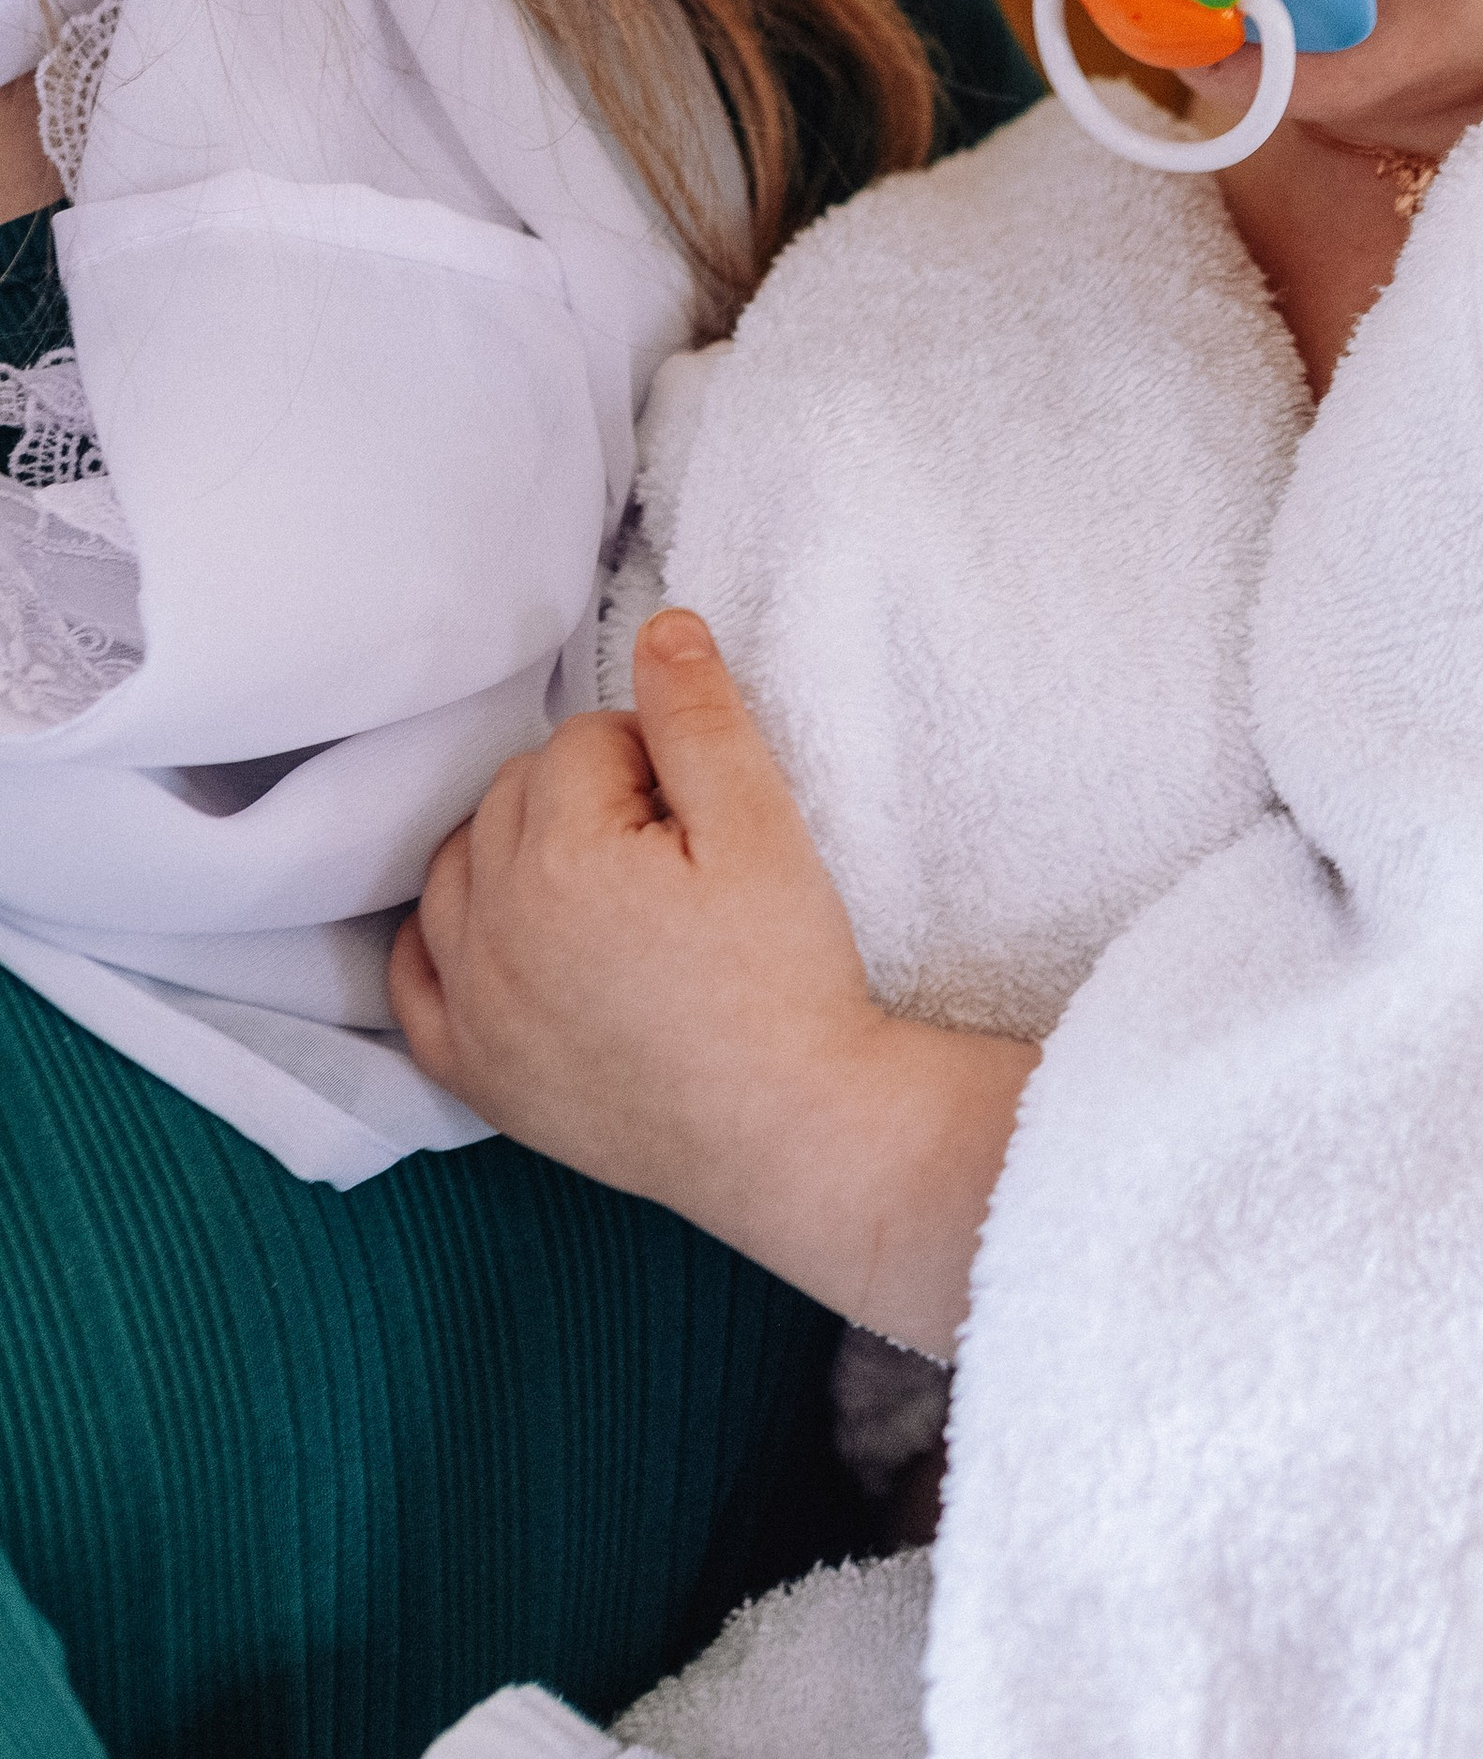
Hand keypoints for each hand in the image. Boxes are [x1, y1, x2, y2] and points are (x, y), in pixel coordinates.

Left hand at [390, 611, 1032, 1353]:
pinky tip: (497, 936)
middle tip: (674, 855)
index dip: (658, 758)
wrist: (792, 1134)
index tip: (708, 815)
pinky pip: (412, 977)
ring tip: (607, 892)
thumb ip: (700, 715)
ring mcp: (471, 1003)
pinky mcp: (473, 1070)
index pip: (585, 739)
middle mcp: (490, 924)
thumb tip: (659, 625)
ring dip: (514, 853)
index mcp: (560, 852)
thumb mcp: (765, 827)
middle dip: (587, 797)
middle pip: (514, 794)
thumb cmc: (787, 979)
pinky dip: (442, 941)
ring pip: (455, 869)